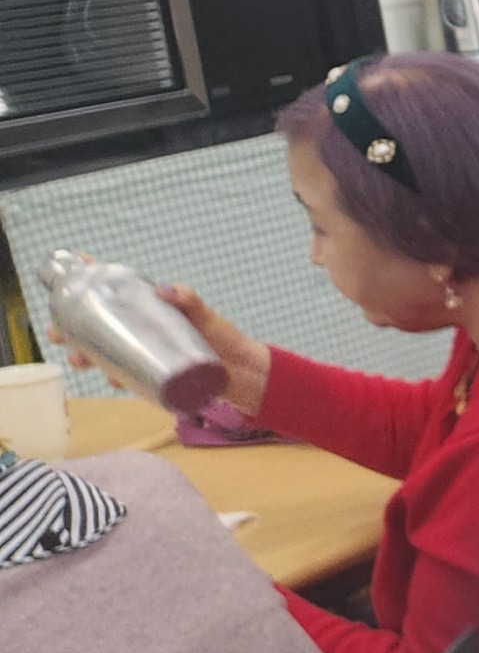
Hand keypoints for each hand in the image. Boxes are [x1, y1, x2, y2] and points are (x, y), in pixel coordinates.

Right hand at [77, 284, 272, 412]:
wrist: (246, 374)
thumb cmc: (224, 339)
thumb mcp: (206, 316)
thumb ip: (190, 301)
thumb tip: (167, 290)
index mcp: (149, 310)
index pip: (113, 291)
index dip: (88, 279)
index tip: (69, 270)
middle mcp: (142, 330)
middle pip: (97, 326)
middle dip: (71, 329)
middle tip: (59, 336)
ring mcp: (146, 353)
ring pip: (106, 353)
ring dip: (87, 357)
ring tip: (82, 361)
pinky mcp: (155, 376)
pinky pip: (129, 377)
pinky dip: (119, 378)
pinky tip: (115, 381)